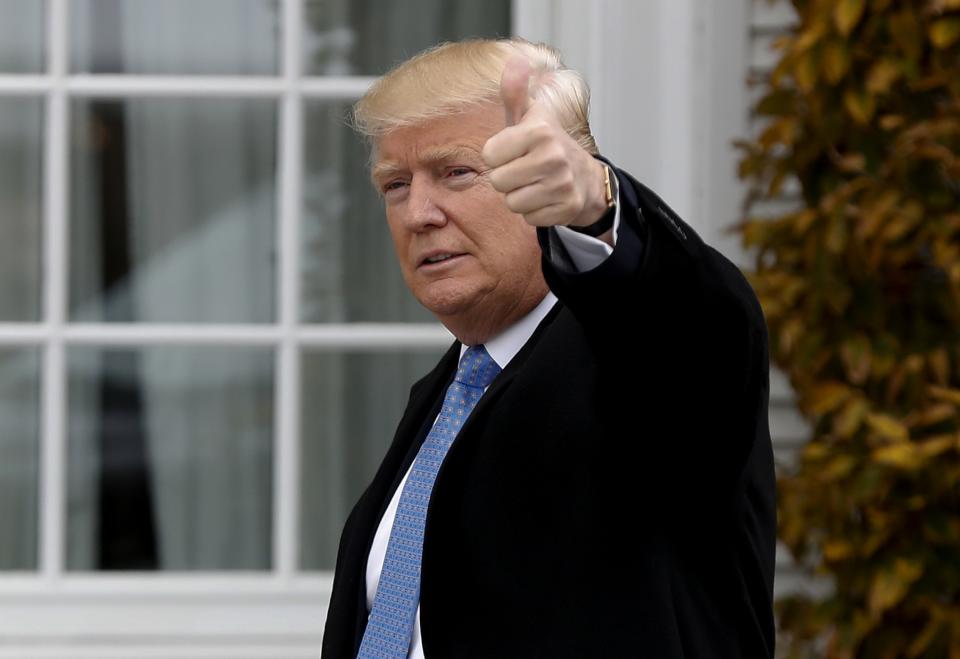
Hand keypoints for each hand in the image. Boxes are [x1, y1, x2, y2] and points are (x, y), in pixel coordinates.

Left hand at [481, 56, 607, 228]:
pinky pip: (529, 218)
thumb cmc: (546, 145)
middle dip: (507, 179)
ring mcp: (562, 184)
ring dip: (519, 196)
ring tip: (535, 184)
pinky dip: (534, 212)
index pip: (489, 155)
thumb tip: (515, 61)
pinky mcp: (566, 208)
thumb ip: (515, 93)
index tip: (514, 150)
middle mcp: (552, 156)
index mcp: (539, 131)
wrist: (585, 177)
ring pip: (512, 202)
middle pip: (498, 181)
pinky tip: (546, 198)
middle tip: (525, 170)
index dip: (497, 155)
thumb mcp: (530, 117)